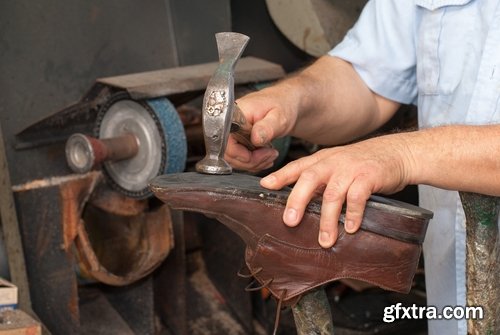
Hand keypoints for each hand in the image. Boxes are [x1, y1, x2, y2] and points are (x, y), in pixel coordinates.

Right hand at [225, 88, 296, 171]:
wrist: (285, 103)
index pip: (225, 141)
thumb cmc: (282, 105)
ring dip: (253, 163)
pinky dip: (253, 162)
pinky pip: (239, 158)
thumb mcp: (279, 116)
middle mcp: (229, 124)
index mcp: (235, 114)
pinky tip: (265, 157)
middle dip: (250, 161)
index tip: (257, 156)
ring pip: (234, 159)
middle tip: (269, 155)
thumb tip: (255, 139)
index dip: (239, 154)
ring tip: (270, 156)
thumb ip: (267, 127)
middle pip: (228, 153)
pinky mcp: (237, 141)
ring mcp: (232, 133)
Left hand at [260, 135, 412, 247]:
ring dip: (327, 219)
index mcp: (322, 160)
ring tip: (324, 240)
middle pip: (309, 179)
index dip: (280, 176)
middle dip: (297, 201)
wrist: (397, 153)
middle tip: (290, 222)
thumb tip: (298, 206)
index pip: (297, 167)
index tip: (265, 185)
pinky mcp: (369, 176)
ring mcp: (351, 169)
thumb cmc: (362, 164)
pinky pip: (357, 196)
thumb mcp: (337, 166)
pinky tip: (350, 228)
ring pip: (332, 194)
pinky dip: (352, 213)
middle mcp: (333, 163)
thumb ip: (319, 181)